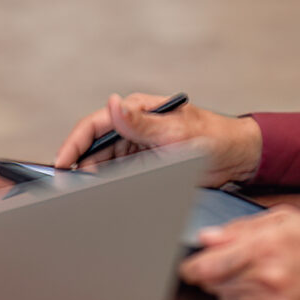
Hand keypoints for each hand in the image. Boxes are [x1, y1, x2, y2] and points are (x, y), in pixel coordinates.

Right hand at [53, 93, 261, 187]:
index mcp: (138, 109)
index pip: (95, 124)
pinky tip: (101, 196)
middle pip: (94, 146)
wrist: (239, 159)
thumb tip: (112, 103)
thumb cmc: (213, 138)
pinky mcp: (145, 164)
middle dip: (79, 165)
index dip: (73, 144)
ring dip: (93, 177)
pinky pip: (118, 174)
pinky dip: (107, 184)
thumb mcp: (175, 132)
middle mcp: (134, 126)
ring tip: (83, 195)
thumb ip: (141, 122)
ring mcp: (139, 146)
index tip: (60, 164)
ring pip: (103, 163)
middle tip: (67, 188)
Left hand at [179, 207, 299, 299]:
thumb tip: (207, 237)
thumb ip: (244, 227)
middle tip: (223, 266)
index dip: (191, 265)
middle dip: (211, 274)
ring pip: (227, 297)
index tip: (186, 264)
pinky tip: (271, 290)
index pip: (207, 263)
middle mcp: (267, 278)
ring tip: (259, 274)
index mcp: (267, 246)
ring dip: (231, 287)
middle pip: (212, 283)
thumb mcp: (291, 221)